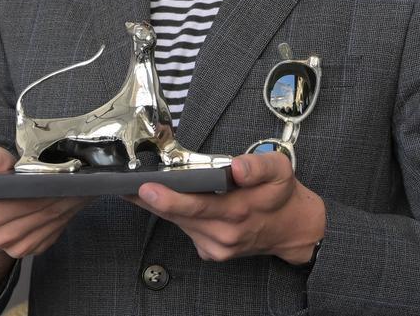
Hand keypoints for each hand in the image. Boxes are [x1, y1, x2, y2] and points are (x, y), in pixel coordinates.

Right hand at [0, 146, 89, 258]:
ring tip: (77, 191)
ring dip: (67, 209)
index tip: (60, 179)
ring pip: (49, 226)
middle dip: (62, 198)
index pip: (25, 204)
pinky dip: (64, 219)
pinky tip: (68, 205)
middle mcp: (0, 236)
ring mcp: (15, 247)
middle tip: (76, 182)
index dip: (45, 190)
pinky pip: (51, 235)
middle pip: (41, 215)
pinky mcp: (29, 250)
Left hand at [132, 152, 324, 263]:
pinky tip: (167, 202)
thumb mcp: (279, 169)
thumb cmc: (280, 194)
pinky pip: (186, 231)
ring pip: (179, 224)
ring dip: (159, 207)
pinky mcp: (212, 253)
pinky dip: (176, 216)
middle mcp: (225, 233)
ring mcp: (217, 247)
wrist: (294, 228)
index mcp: (238, 210)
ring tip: (140, 188)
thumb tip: (238, 167)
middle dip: (150, 200)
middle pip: (178, 216)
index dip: (168, 197)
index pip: (196, 205)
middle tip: (125, 185)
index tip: (146, 187)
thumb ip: (258, 165)